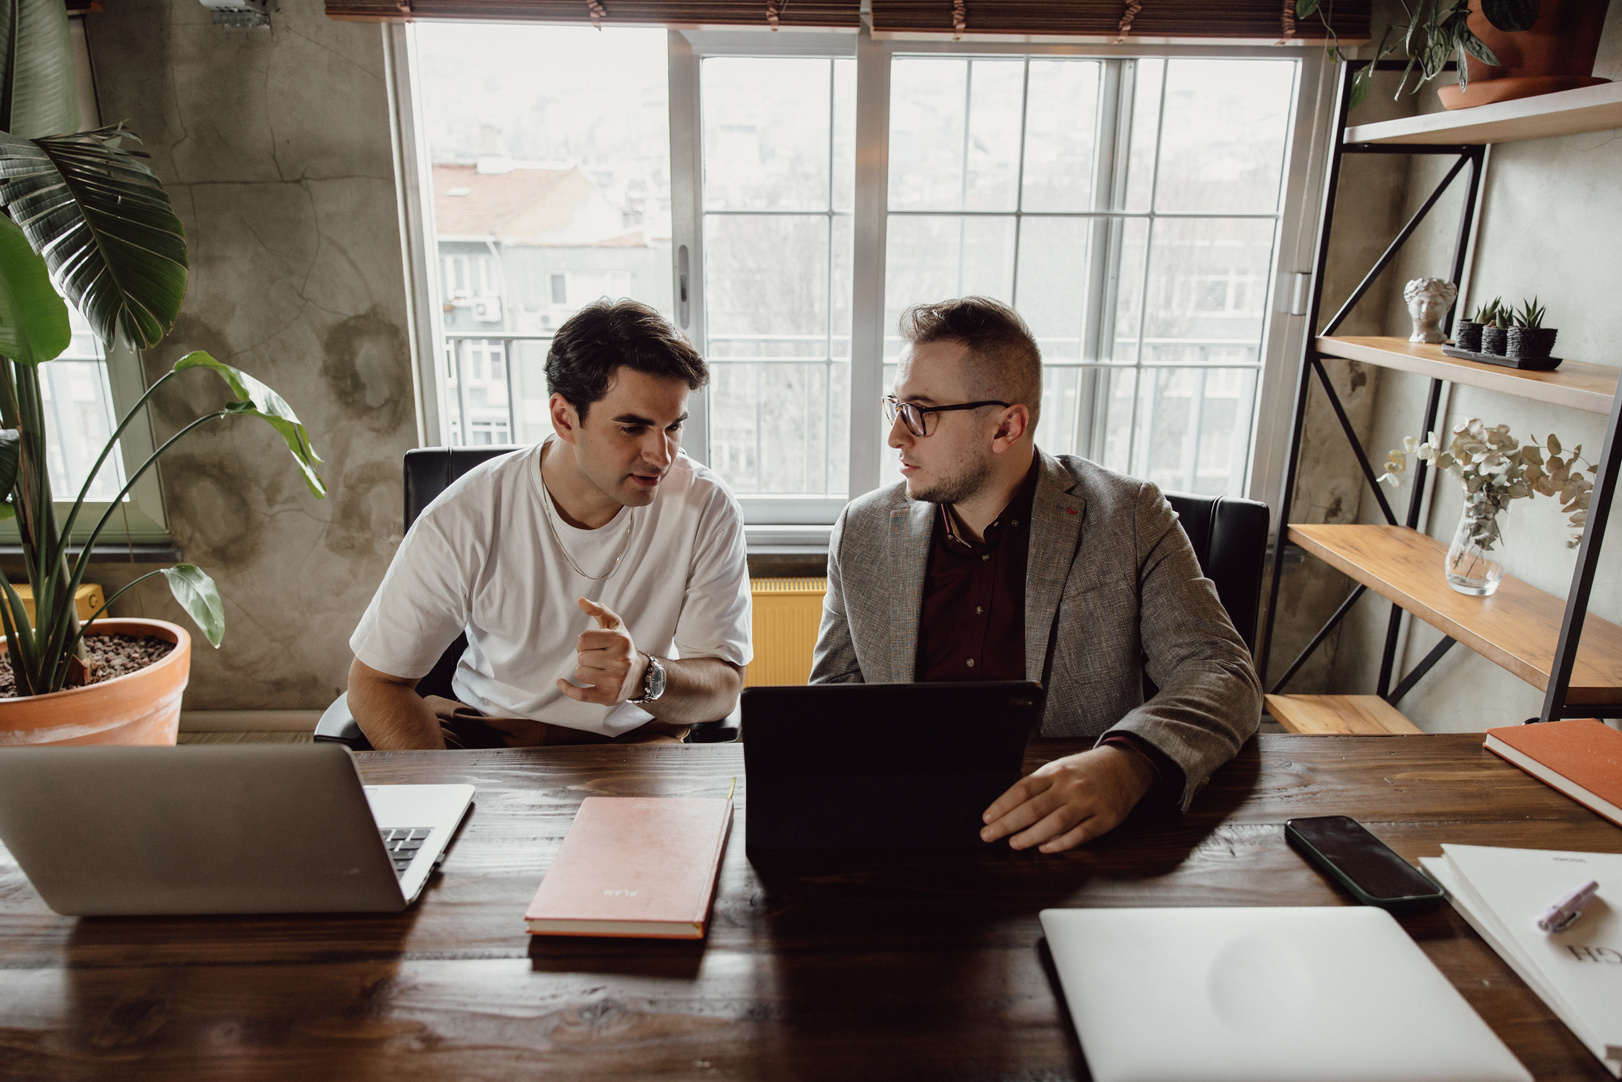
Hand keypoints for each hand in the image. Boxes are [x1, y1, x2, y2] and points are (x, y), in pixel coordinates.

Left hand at [556, 598, 647, 704]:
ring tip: (597, 670)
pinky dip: (568, 689)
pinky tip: (561, 683)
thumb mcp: (614, 625)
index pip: (583, 639)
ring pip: (581, 673)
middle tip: (598, 658)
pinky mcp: (610, 696)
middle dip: (585, 657)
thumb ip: (598, 610)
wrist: (640, 674)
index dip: (583, 642)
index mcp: (621, 640)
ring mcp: (617, 680)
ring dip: (584, 671)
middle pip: (581, 657)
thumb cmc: (622, 646)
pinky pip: (581, 694)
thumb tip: (580, 601)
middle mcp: (621, 660)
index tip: (592, 645)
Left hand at [979, 744, 1154, 852]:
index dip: (1002, 805)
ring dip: (1031, 836)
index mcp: (1055, 772)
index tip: (987, 818)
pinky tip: (1045, 848)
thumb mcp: (1060, 768)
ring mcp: (1088, 803)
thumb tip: (1010, 809)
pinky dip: (1060, 843)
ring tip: (1014, 844)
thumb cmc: (1086, 770)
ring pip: (1055, 823)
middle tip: (989, 835)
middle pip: (1034, 808)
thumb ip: (1038, 786)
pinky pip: (1080, 834)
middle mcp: (1070, 787)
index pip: (1022, 789)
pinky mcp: (1105, 819)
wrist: (1125, 765)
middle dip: (1008, 824)